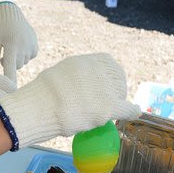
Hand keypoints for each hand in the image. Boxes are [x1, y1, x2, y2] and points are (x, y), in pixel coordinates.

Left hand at [0, 2, 38, 81]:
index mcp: (12, 45)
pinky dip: (23, 55)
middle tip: (4, 52)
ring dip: (16, 58)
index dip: (10, 80)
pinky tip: (19, 44)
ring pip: (22, 63)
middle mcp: (24, 47)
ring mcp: (32, 47)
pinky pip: (28, 58)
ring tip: (10, 46)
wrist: (11, 14)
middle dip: (9, 62)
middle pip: (15, 66)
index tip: (11, 91)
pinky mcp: (35, 47)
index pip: (10, 68)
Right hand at [0, 53, 141, 147]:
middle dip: (115, 89)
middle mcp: (98, 71)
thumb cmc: (41, 94)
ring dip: (117, 102)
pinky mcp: (106, 108)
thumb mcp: (59, 73)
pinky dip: (131, 111)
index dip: (110, 76)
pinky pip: (126, 109)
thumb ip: (74, 75)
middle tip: (109, 100)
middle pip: (116, 79)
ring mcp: (104, 90)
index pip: (108, 64)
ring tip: (113, 110)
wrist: (38, 108)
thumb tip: (80, 81)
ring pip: (119, 95)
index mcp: (85, 61)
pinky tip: (135, 111)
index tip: (108, 83)